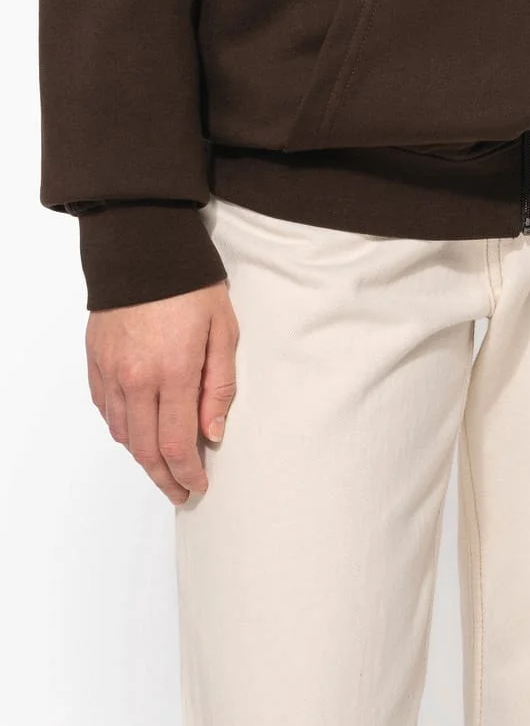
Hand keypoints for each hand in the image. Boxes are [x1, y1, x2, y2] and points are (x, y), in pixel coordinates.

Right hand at [86, 282, 238, 503]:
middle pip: (146, 450)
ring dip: (144, 457)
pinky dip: (123, 429)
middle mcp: (136, 379)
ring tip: (164, 466)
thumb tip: (212, 434)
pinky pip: (107, 410)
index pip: (177, 445)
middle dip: (165, 478)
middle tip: (180, 491)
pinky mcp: (96, 362)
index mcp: (173, 372)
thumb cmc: (192, 285)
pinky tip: (138, 431)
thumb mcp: (224, 329)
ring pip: (124, 434)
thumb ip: (220, 385)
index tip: (199, 487)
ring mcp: (112, 372)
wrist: (145, 248)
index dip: (188, 474)